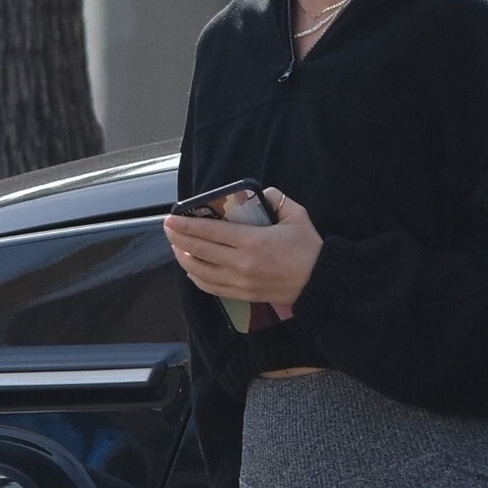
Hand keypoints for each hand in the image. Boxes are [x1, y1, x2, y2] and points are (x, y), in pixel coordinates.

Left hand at [164, 189, 321, 304]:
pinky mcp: (242, 295)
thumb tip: (262, 192)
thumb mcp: (296, 216)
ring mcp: (239, 282)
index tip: (171, 218)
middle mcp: (240, 263)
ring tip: (176, 247)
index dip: (186, 225)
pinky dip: (197, 278)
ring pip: (200, 271)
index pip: (209, 232)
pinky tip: (191, 269)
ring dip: (184, 258)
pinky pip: (211, 287)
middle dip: (179, 239)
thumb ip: (276, 199)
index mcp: (252, 241)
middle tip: (168, 228)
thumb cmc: (309, 249)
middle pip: (199, 251)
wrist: (319, 283)